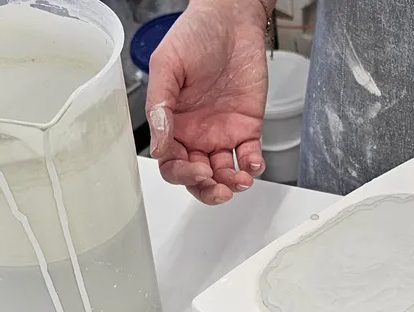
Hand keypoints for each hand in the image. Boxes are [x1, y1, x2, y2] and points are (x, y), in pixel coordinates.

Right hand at [145, 0, 268, 204]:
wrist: (230, 20)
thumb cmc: (193, 36)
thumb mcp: (166, 66)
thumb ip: (160, 105)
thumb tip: (160, 144)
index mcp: (172, 124)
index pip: (172, 163)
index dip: (181, 175)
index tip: (195, 171)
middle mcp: (196, 133)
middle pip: (198, 176)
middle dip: (208, 189)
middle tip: (219, 189)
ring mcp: (222, 132)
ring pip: (225, 172)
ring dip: (231, 183)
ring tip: (240, 180)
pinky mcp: (247, 126)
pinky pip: (250, 155)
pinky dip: (252, 165)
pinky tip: (253, 164)